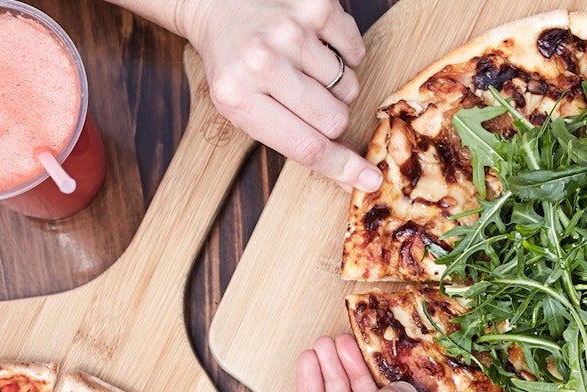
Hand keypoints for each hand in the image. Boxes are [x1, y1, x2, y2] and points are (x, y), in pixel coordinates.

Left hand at [177, 0, 381, 191]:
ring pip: (349, 88)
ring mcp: (290, 31)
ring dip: (336, 88)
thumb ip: (293, 140)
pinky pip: (356, 53)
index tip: (369, 180)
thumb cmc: (235, 65)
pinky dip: (345, 56)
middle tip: (309, 103)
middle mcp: (262, 61)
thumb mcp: (244, 109)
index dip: (342, 167)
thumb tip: (353, 172)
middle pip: (334, 120)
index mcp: (238, 97)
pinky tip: (318, 49)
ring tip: (307, 72)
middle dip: (332, 120)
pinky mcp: (314, 6)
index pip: (305, 146)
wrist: (217, 7)